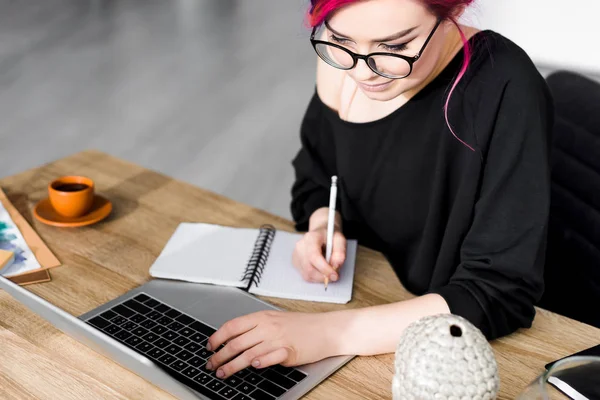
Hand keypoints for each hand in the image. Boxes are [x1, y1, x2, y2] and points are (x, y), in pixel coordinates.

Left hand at [205, 310, 334, 378]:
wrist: (325, 329)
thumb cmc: (302, 326)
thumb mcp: (276, 320)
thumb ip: (256, 328)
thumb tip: (234, 338)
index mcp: (262, 317)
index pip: (232, 326)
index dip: (217, 337)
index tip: (209, 347)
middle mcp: (267, 327)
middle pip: (236, 342)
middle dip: (219, 356)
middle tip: (211, 365)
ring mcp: (278, 339)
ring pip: (248, 353)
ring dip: (232, 365)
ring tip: (223, 373)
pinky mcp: (289, 351)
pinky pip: (270, 357)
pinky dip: (260, 362)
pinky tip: (253, 366)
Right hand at [292, 227, 346, 282]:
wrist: (321, 233)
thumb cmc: (330, 236)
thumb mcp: (340, 240)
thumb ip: (340, 252)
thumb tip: (336, 266)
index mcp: (311, 238)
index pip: (314, 257)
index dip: (325, 268)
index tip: (335, 275)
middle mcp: (300, 246)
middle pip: (309, 268)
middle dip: (324, 276)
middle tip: (335, 276)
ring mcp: (296, 255)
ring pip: (307, 274)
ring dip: (320, 278)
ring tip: (328, 271)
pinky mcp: (295, 262)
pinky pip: (305, 275)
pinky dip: (316, 277)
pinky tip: (321, 270)